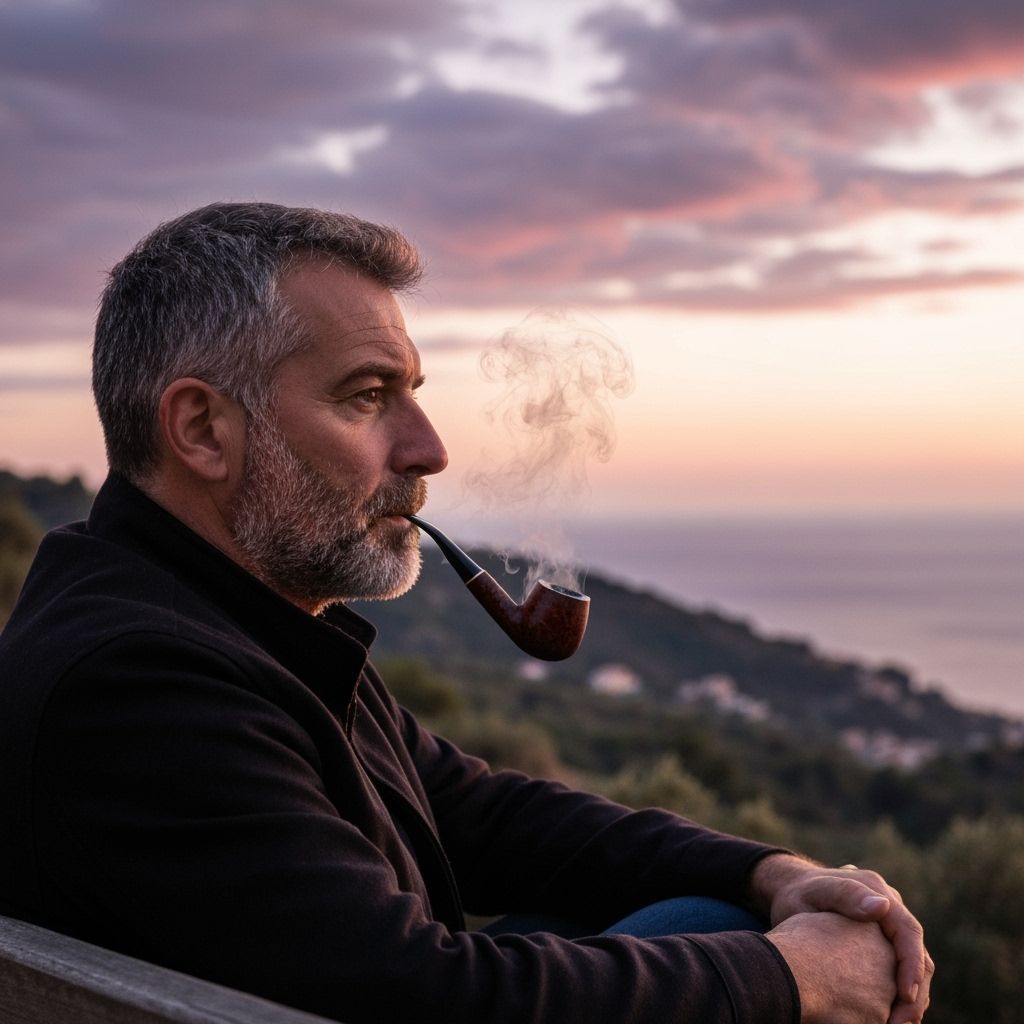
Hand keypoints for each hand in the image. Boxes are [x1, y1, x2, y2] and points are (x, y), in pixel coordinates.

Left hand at [750, 854, 932, 1022]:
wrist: (787, 892)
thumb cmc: (797, 895)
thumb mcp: (816, 893)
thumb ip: (846, 895)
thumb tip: (882, 906)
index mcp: (878, 891)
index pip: (909, 932)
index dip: (912, 966)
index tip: (905, 996)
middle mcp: (890, 906)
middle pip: (917, 953)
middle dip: (915, 991)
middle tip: (904, 1023)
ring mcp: (888, 925)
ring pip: (913, 966)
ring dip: (910, 999)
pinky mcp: (883, 942)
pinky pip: (899, 971)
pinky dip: (897, 996)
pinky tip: (886, 1019)